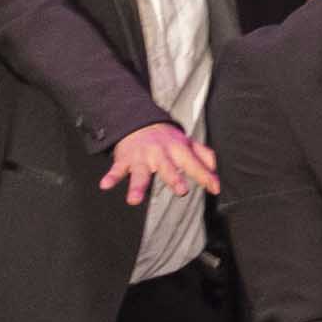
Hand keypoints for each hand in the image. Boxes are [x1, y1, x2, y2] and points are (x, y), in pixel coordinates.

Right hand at [98, 120, 219, 205]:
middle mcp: (160, 154)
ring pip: (140, 173)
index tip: (214, 188)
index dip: (205, 175)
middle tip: (180, 190)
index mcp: (177, 150)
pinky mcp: (125, 160)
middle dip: (173, 178)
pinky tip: (105, 185)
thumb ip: (203, 156)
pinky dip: (111, 177)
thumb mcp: (187, 143)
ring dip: (137, 186)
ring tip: (134, 200)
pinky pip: (116, 170)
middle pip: (167, 167)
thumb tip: (216, 174)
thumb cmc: (166, 138)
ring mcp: (141, 157)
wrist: (138, 121)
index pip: (194, 164)